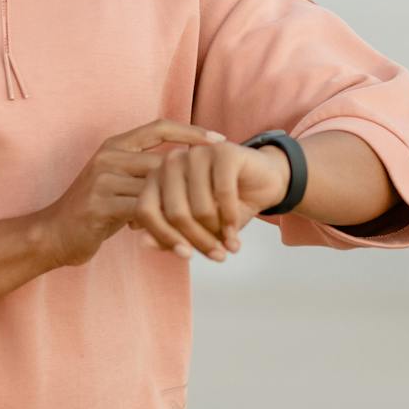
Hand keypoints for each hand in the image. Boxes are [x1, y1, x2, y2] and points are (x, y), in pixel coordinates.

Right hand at [38, 119, 229, 268]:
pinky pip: (145, 215)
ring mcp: (103, 179)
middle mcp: (110, 156)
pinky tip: (183, 249)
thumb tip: (185, 170)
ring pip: (160, 193)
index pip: (160, 127)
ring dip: (188, 217)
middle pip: (167, 164)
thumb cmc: (91, 211)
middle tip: (226, 204)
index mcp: (115, 145)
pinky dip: (167, 233)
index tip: (220, 139)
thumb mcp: (118, 185)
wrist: (52, 234)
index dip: (191, 131)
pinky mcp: (101, 204)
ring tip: (212, 235)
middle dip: (198, 186)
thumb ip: (145, 175)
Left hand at [127, 140, 291, 261]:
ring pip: (200, 207)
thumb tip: (145, 244)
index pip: (146, 211)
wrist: (263, 182)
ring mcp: (197, 154)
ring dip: (217, 233)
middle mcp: (172, 161)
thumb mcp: (196, 226)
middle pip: (175, 212)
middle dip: (198, 241)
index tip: (186, 256)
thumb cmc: (225, 206)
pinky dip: (231, 220)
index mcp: (156, 177)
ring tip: (228, 245)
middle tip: (217, 256)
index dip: (164, 238)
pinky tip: (235, 233)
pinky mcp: (223, 152)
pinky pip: (223, 194)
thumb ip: (169, 235)